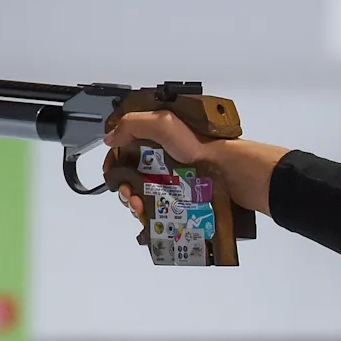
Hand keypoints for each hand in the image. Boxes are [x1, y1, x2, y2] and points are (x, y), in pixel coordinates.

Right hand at [103, 110, 291, 225]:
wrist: (231, 172)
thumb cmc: (201, 145)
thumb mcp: (164, 123)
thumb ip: (133, 125)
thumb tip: (110, 138)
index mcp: (158, 142)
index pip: (127, 152)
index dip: (115, 162)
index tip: (111, 172)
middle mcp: (164, 164)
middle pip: (132, 179)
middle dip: (123, 188)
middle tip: (128, 193)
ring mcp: (174, 185)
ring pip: (143, 199)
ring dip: (133, 204)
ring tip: (138, 206)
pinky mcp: (183, 205)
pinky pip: (159, 215)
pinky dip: (148, 217)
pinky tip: (148, 216)